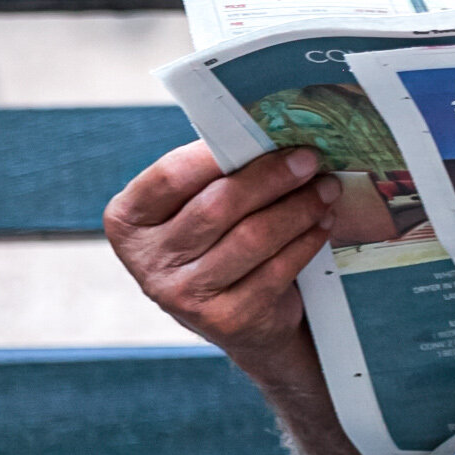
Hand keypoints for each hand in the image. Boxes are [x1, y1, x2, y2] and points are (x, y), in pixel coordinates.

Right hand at [104, 141, 339, 371]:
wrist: (238, 321)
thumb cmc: (215, 246)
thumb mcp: (195, 210)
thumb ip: (214, 176)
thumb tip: (265, 135)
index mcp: (129, 220)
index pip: (170, 176)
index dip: (217, 152)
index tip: (262, 134)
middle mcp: (149, 261)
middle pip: (217, 206)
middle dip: (271, 177)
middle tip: (308, 159)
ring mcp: (184, 295)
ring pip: (252, 238)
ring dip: (298, 208)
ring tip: (324, 189)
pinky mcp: (226, 319)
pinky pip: (276, 269)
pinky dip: (306, 241)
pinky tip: (322, 223)